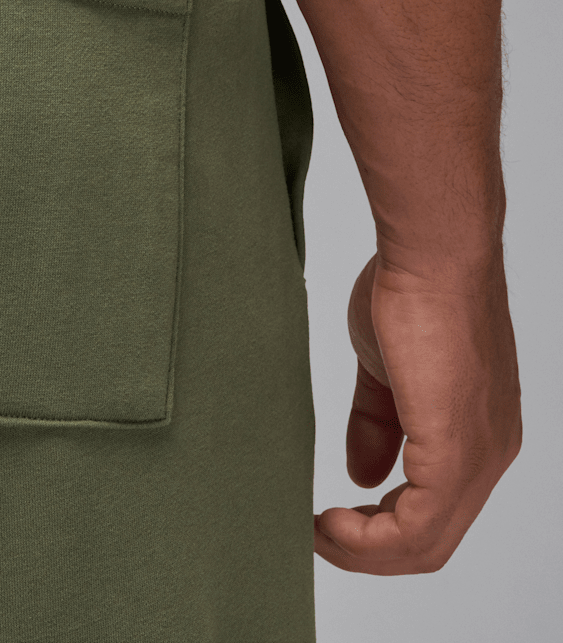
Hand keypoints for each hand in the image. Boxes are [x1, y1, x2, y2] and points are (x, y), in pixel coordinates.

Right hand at [314, 250, 521, 573]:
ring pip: (426, 542)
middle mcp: (489, 453)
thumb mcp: (386, 371)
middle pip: (432, 539)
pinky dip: (370, 538)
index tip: (330, 519)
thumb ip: (377, 424)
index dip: (379, 526)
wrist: (432, 256)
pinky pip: (417, 526)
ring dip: (364, 549)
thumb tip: (362, 474)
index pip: (434, 509)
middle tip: (316, 536)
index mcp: (476, 433)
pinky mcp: (456, 450)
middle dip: (368, 549)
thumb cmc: (413, 292)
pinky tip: (331, 522)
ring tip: (317, 533)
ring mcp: (478, 455)